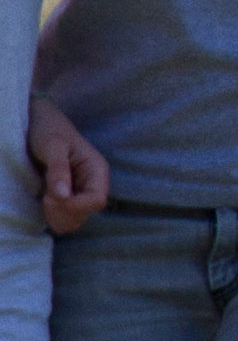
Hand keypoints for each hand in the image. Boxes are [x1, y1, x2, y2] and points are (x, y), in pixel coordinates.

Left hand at [28, 100, 106, 235]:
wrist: (37, 122)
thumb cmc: (48, 129)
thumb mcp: (53, 146)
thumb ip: (59, 169)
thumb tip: (63, 196)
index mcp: (96, 171)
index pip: (96, 201)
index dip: (75, 206)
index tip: (50, 197)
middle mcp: (92, 184)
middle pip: (87, 213)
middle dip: (65, 212)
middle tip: (45, 198)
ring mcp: (80, 191)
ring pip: (77, 218)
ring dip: (59, 216)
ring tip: (44, 199)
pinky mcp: (68, 196)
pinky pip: (67, 215)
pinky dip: (55, 215)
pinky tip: (44, 201)